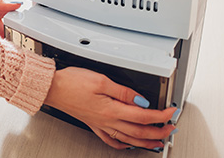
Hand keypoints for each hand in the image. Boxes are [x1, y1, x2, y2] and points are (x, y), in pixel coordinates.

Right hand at [44, 67, 177, 149]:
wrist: (52, 88)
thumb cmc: (72, 82)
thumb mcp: (101, 80)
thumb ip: (124, 92)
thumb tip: (141, 100)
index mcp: (111, 110)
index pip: (143, 116)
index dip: (160, 115)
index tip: (170, 113)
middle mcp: (106, 120)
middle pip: (139, 131)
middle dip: (158, 132)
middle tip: (170, 129)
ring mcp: (99, 124)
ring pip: (127, 138)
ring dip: (145, 142)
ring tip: (157, 142)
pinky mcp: (92, 123)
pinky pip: (110, 139)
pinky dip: (122, 144)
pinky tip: (127, 143)